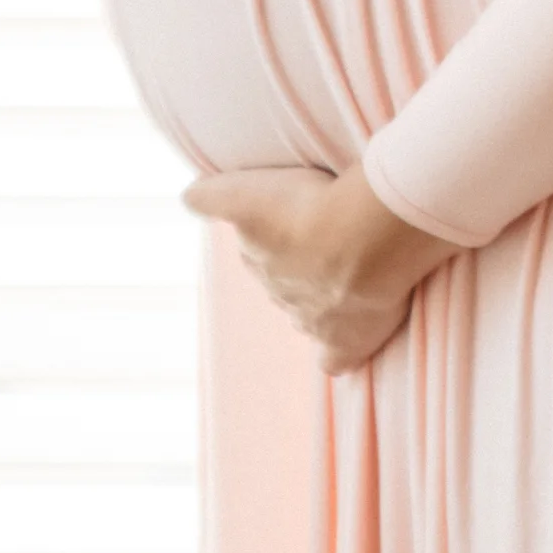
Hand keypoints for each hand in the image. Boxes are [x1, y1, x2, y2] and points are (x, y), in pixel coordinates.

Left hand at [181, 158, 453, 375]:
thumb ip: (213, 199)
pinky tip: (341, 350)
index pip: (255, 245)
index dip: (273, 232)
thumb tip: (188, 199)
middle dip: (297, 263)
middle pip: (281, 278)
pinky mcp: (345, 341)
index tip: (293, 217)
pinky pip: (334, 358)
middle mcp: (278, 291)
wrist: (364, 240)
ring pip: (306, 312)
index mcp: (256, 256)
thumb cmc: (309, 207)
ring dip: (322, 296)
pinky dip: (336, 354)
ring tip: (351, 273)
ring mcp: (311, 320)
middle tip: (328, 238)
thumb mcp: (244, 194)